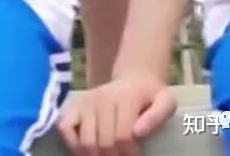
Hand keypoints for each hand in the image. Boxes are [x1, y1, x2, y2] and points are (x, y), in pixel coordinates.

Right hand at [56, 74, 175, 155]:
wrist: (134, 80)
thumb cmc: (150, 97)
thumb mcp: (165, 102)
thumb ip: (158, 116)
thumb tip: (139, 133)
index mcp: (125, 97)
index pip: (123, 136)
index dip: (130, 154)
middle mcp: (102, 97)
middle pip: (104, 142)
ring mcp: (86, 101)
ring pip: (86, 141)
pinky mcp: (73, 105)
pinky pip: (64, 128)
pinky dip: (72, 145)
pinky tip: (85, 150)